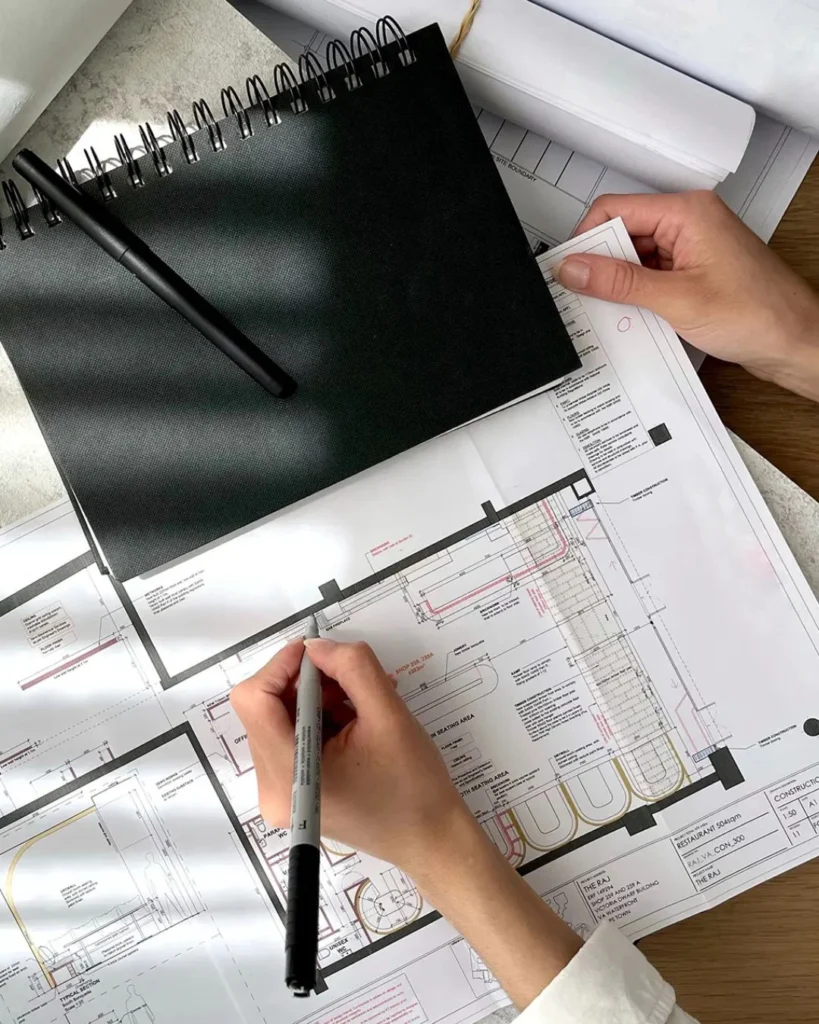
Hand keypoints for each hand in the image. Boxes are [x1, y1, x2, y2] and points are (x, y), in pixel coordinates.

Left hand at [230, 637, 468, 875]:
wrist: (430, 839)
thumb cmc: (414, 785)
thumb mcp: (389, 715)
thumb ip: (352, 669)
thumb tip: (317, 646)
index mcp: (291, 775)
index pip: (254, 701)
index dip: (281, 666)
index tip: (317, 651)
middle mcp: (273, 789)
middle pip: (264, 709)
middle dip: (304, 683)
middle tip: (348, 680)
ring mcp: (280, 794)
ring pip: (279, 720)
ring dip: (314, 700)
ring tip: (358, 706)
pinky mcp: (292, 792)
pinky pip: (291, 738)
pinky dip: (317, 719)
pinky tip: (352, 724)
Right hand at [554, 191, 818, 399]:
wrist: (796, 342)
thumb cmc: (760, 314)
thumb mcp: (676, 299)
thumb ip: (619, 283)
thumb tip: (576, 269)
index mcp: (687, 213)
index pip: (615, 210)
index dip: (586, 239)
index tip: (567, 270)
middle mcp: (689, 223)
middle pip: (622, 234)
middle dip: (601, 266)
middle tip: (582, 295)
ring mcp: (691, 249)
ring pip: (633, 259)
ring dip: (619, 285)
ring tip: (612, 312)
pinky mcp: (692, 273)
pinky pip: (650, 278)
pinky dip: (636, 297)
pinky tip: (634, 318)